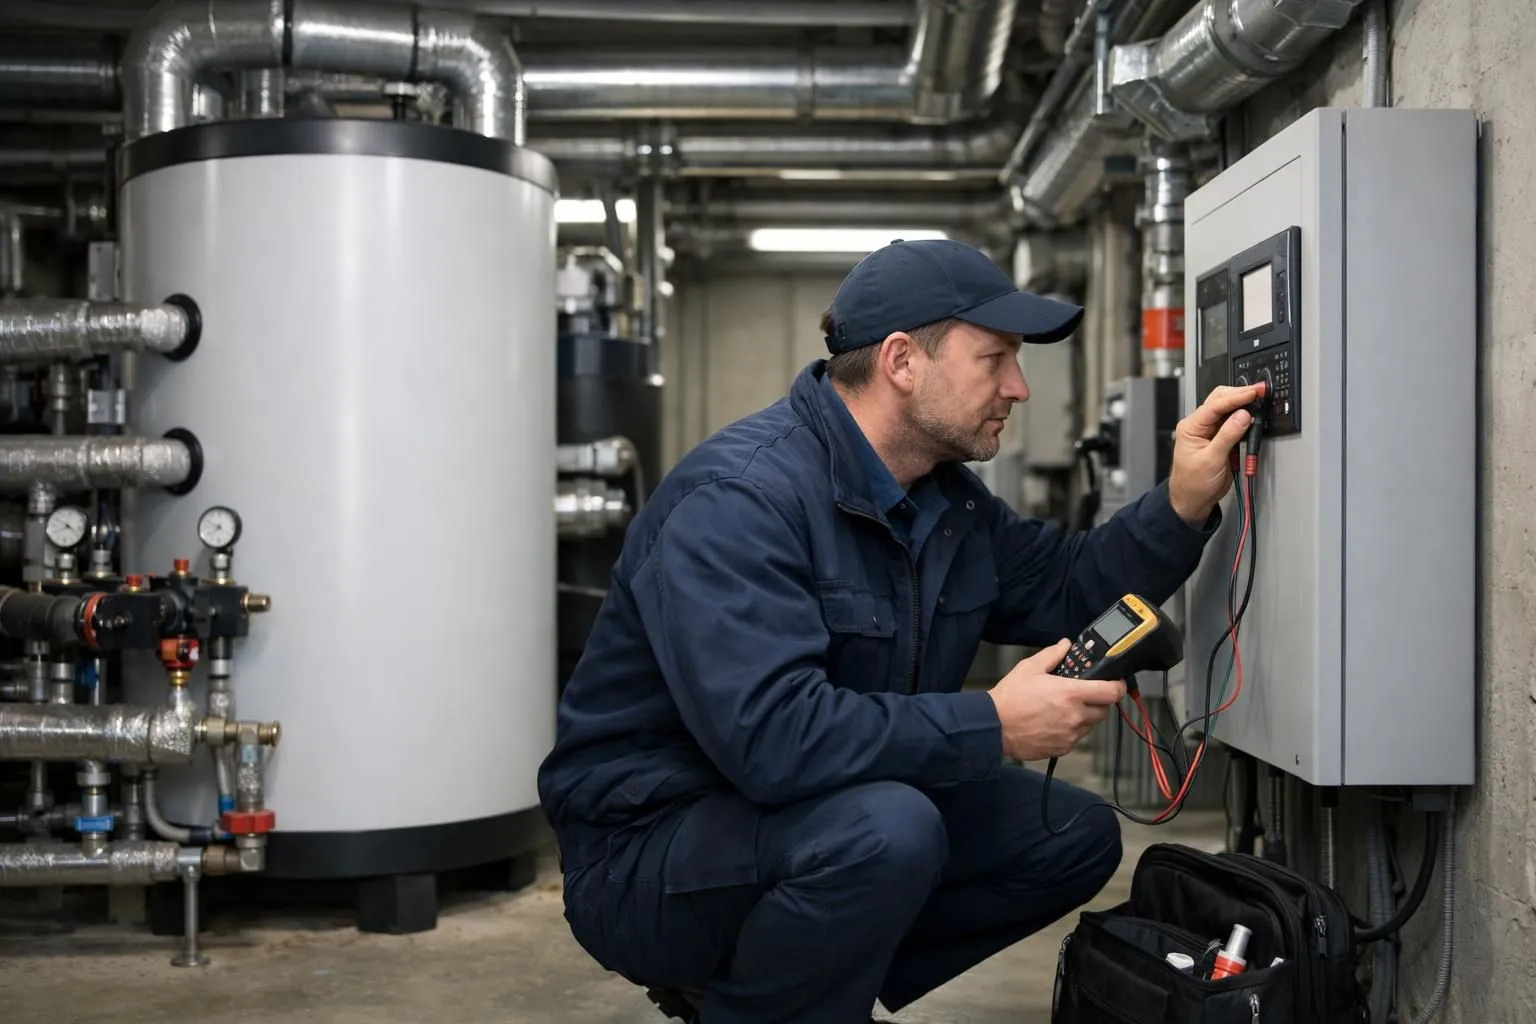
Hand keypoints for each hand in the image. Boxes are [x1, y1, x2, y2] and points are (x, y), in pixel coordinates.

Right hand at [987, 640, 1126, 761]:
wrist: (993, 727)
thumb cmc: (1009, 699)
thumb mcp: (1029, 668)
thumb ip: (1052, 655)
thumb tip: (1064, 646)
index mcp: (1071, 694)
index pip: (1112, 692)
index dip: (1118, 686)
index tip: (1115, 683)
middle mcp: (1075, 716)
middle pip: (1104, 710)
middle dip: (1098, 701)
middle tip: (1083, 694)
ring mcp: (1070, 735)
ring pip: (1089, 725)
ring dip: (1083, 716)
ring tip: (1062, 709)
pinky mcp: (1062, 748)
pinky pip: (1075, 738)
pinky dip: (1070, 730)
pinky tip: (1053, 722)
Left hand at [1167, 382, 1266, 524]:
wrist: (1193, 500)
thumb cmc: (1193, 483)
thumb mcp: (1212, 460)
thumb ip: (1228, 436)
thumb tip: (1243, 415)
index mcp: (1191, 427)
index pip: (1215, 405)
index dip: (1235, 397)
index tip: (1253, 392)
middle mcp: (1199, 425)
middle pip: (1220, 400)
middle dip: (1240, 394)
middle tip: (1259, 391)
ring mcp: (1210, 431)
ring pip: (1227, 409)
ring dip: (1242, 404)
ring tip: (1258, 400)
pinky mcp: (1220, 438)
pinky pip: (1233, 422)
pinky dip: (1244, 417)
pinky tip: (1252, 416)